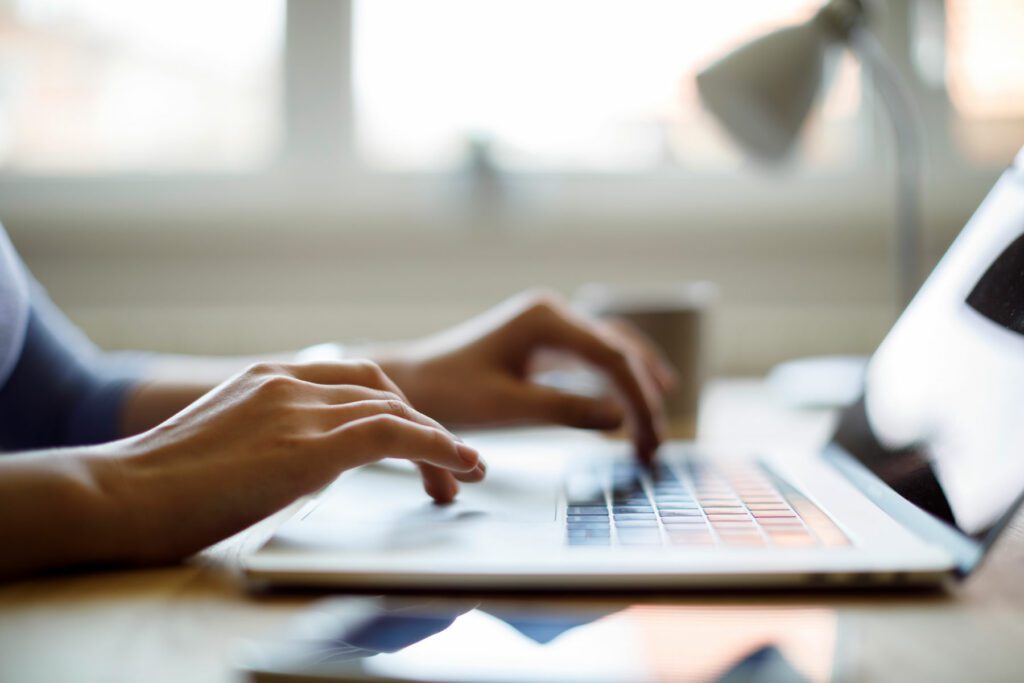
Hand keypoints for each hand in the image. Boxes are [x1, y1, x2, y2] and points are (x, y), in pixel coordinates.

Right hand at [93, 361, 483, 564]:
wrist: (116, 496)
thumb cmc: (157, 488)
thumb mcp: (224, 446)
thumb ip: (270, 439)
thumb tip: (305, 462)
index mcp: (267, 378)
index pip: (352, 380)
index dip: (395, 408)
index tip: (415, 440)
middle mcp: (287, 382)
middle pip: (381, 389)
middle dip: (421, 424)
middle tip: (447, 467)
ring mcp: (296, 409)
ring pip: (395, 410)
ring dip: (439, 443)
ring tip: (462, 475)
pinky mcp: (307, 446)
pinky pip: (393, 435)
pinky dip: (436, 447)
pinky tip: (458, 465)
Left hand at [377, 291, 672, 461]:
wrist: (412, 382)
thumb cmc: (449, 392)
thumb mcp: (507, 407)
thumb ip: (565, 410)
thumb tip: (621, 420)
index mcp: (545, 319)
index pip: (612, 358)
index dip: (639, 400)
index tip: (650, 441)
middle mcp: (552, 313)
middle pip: (620, 350)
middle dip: (644, 396)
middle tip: (657, 444)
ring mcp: (549, 324)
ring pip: (613, 349)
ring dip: (637, 385)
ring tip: (658, 425)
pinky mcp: (544, 341)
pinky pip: (595, 356)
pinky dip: (617, 381)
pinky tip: (633, 404)